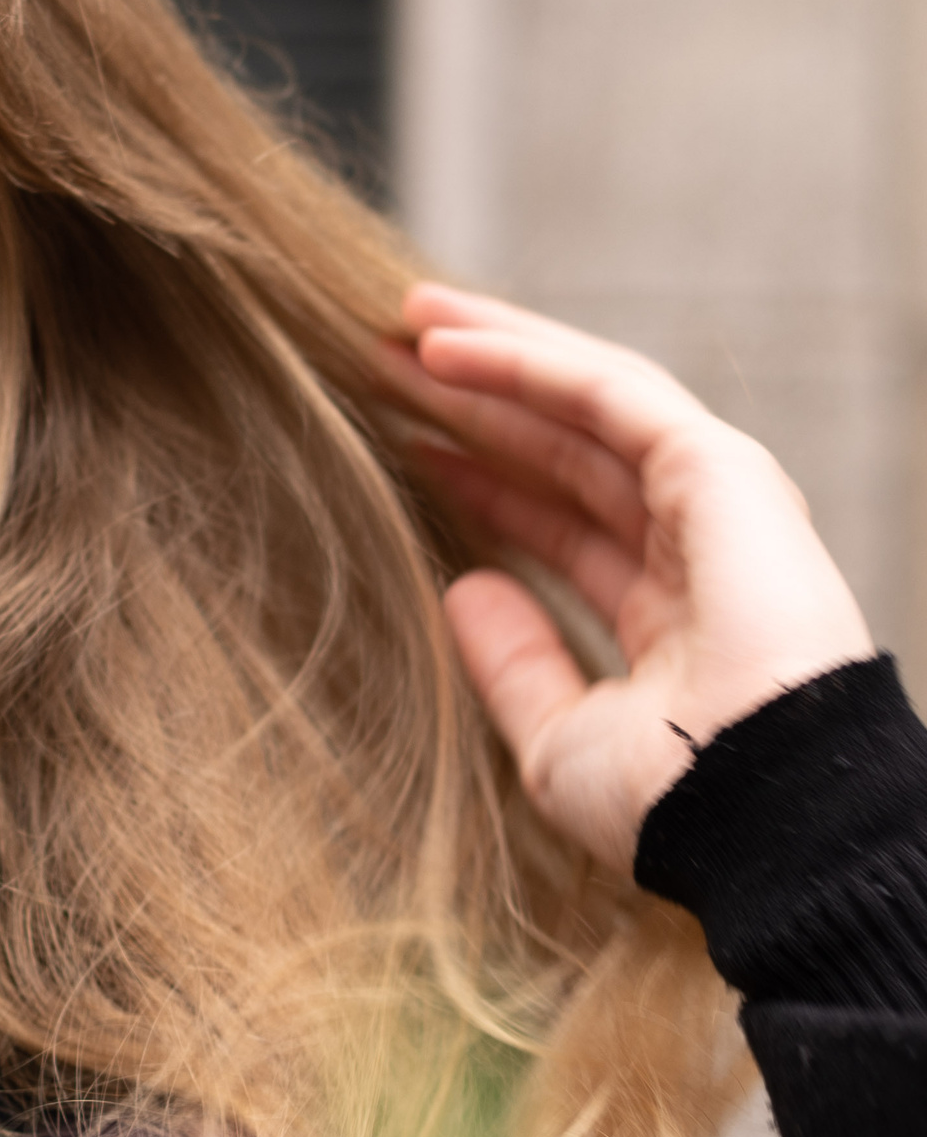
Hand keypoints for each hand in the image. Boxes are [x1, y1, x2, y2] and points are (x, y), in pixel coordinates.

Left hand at [384, 283, 872, 875]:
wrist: (750, 812)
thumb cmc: (669, 803)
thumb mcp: (557, 738)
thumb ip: (513, 662)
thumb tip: (461, 587)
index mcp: (669, 616)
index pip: (561, 523)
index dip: (482, 480)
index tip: (403, 444)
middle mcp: (697, 546)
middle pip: (567, 447)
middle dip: (478, 401)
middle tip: (385, 360)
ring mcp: (715, 501)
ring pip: (585, 402)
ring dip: (494, 357)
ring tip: (404, 324)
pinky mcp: (720, 468)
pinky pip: (609, 394)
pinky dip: (526, 361)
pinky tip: (446, 344)